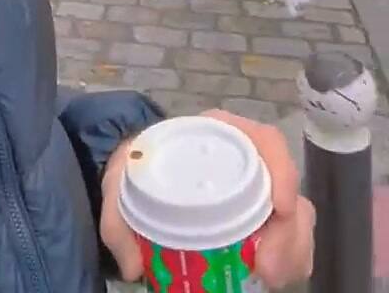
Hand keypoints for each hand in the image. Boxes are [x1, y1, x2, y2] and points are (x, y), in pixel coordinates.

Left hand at [99, 110, 314, 287]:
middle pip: (288, 188)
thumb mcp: (121, 182)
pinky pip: (290, 237)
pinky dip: (291, 259)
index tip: (280, 208)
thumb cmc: (140, 169)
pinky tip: (273, 277)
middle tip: (269, 270)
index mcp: (222, 135)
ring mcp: (258, 191)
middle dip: (290, 232)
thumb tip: (135, 265)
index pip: (266, 141)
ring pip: (296, 217)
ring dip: (293, 250)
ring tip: (271, 278)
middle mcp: (248, 159)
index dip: (282, 171)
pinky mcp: (261, 220)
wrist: (141, 179)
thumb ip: (117, 220)